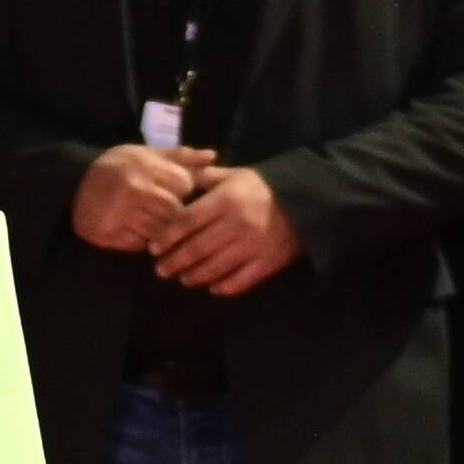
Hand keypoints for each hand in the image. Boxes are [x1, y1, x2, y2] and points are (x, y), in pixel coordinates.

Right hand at [70, 140, 203, 251]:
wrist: (76, 183)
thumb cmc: (120, 166)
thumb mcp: (148, 154)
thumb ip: (181, 157)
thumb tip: (212, 156)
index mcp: (147, 167)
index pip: (185, 186)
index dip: (186, 191)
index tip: (180, 192)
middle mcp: (136, 189)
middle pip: (175, 213)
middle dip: (176, 216)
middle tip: (170, 214)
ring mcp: (122, 213)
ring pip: (159, 232)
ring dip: (162, 232)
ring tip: (156, 224)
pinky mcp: (110, 233)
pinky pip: (140, 244)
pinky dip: (144, 242)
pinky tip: (139, 232)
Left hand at [150, 165, 300, 291]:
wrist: (309, 199)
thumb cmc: (266, 187)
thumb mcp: (237, 175)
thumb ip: (208, 179)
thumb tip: (180, 179)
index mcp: (225, 201)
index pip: (186, 222)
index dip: (166, 237)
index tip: (153, 247)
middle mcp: (236, 225)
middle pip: (195, 249)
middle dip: (174, 262)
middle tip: (161, 270)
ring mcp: (252, 246)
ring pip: (214, 268)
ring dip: (194, 276)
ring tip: (183, 279)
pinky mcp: (267, 263)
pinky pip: (240, 281)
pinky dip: (223, 286)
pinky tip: (212, 288)